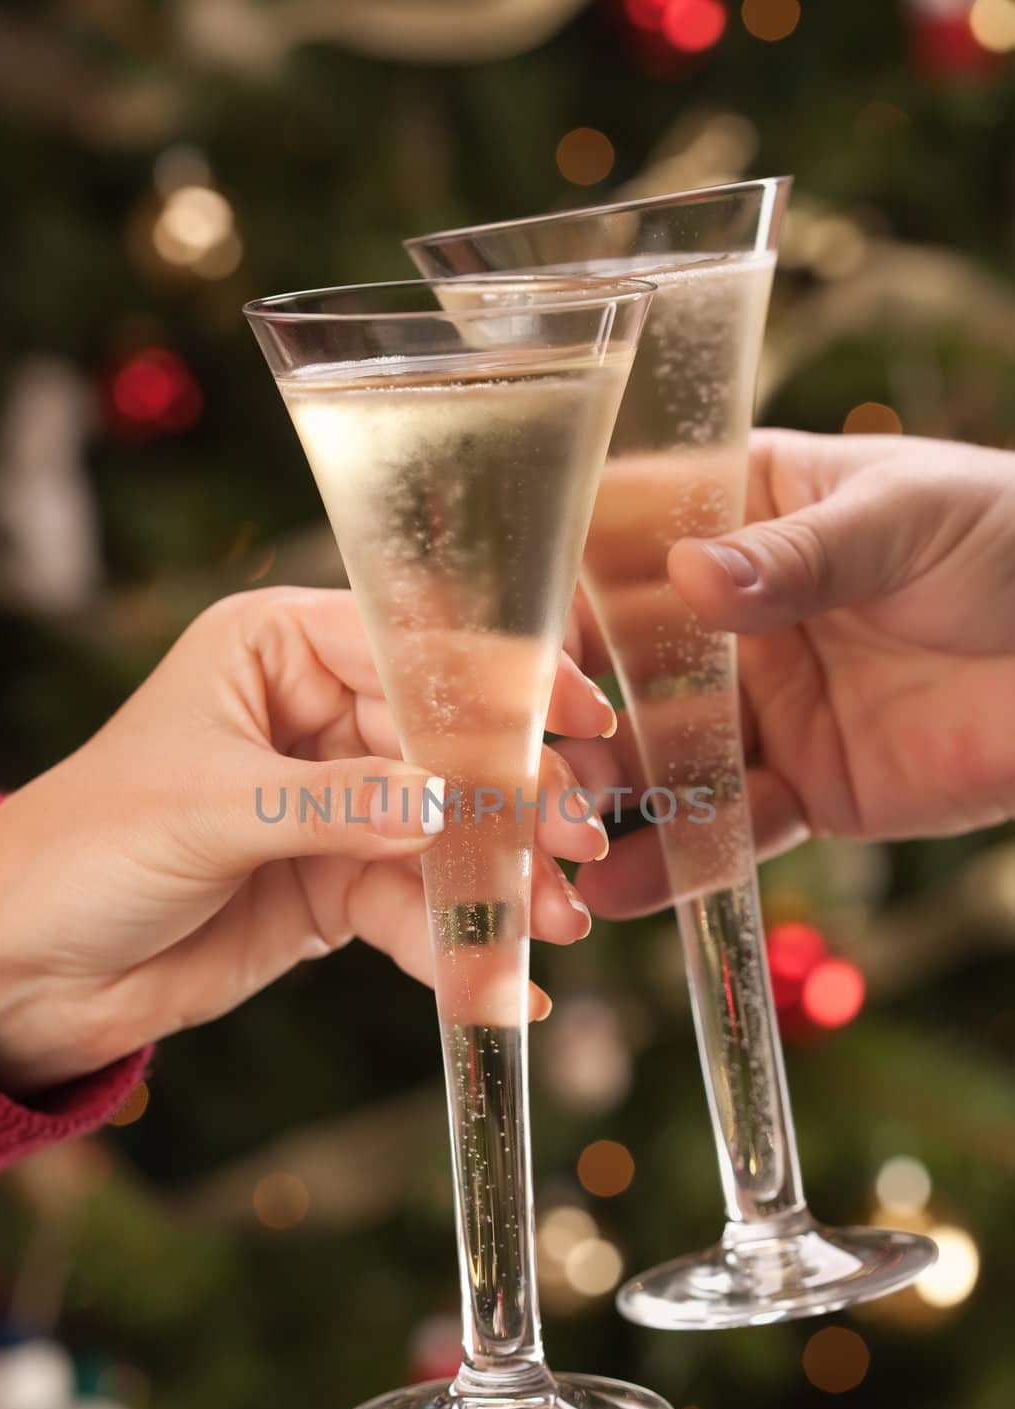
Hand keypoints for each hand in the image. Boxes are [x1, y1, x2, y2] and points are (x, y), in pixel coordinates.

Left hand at [0, 588, 612, 1092]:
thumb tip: (451, 802)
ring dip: (504, 879)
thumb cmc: (83, 849)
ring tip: (561, 923)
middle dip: (515, 798)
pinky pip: (415, 906)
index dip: (498, 678)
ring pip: (446, 831)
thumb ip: (335, 803)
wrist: (23, 972)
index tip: (574, 718)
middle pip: (447, 744)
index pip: (410, 644)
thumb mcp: (209, 809)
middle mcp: (316, 716)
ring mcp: (335, 803)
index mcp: (277, 649)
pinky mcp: (337, 884)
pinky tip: (505, 983)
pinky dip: (458, 944)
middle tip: (577, 843)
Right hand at [564, 430, 1014, 917]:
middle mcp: (729, 615)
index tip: (506, 647)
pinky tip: (611, 891)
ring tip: (548, 841)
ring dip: (598, 799)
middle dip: (562, 718)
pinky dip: (676, 863)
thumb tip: (688, 578)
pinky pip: (729, 830)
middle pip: (617, 666)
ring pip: (657, 758)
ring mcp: (761, 706)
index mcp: (741, 512)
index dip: (554, 596)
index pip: (617, 546)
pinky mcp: (802, 788)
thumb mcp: (907, 522)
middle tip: (520, 766)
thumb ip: (799, 555)